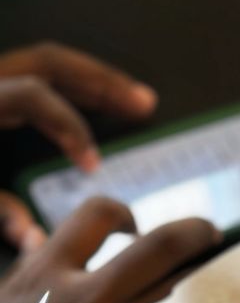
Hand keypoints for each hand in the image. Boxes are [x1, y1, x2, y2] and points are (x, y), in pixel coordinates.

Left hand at [0, 41, 156, 252]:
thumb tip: (35, 242)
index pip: (34, 95)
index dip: (69, 127)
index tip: (92, 165)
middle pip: (50, 61)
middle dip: (102, 82)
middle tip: (144, 103)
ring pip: (45, 63)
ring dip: (92, 79)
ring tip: (133, 100)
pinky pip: (32, 78)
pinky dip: (67, 90)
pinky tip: (92, 108)